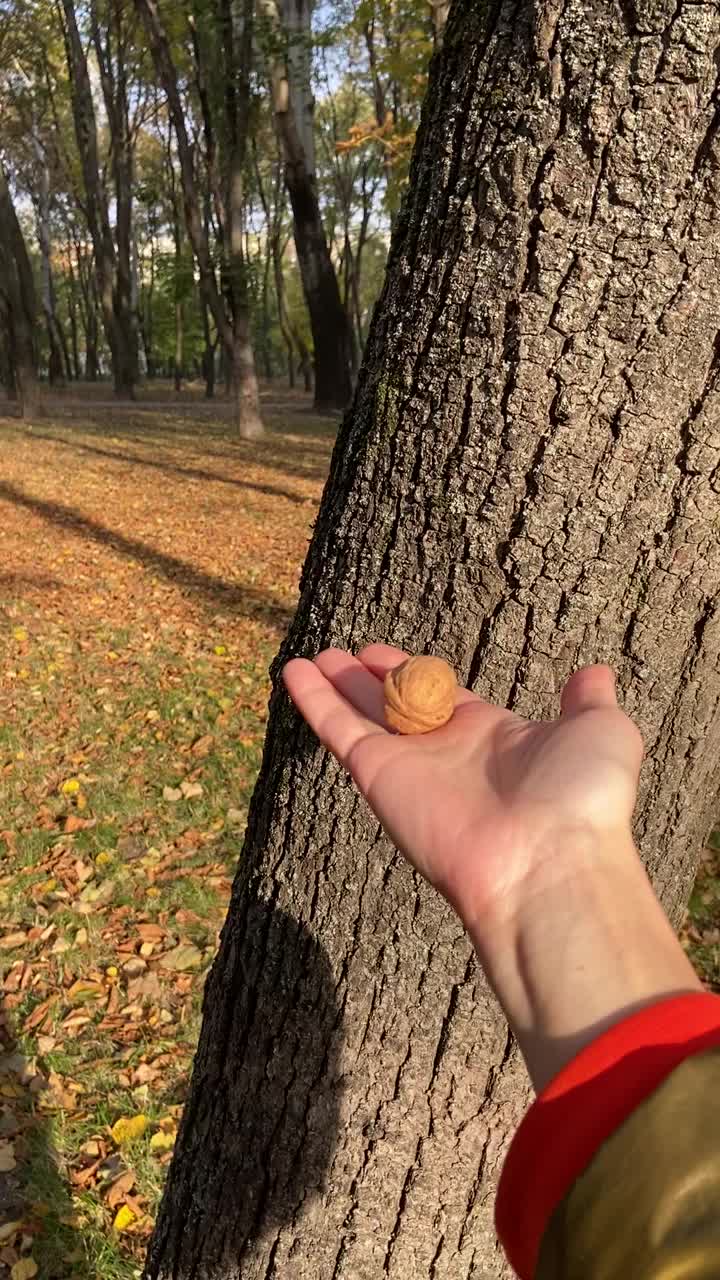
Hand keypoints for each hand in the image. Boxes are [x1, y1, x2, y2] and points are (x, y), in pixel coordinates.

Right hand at [284, 644, 698, 1088]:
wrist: (548, 861)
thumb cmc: (583, 800)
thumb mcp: (603, 732)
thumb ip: (589, 701)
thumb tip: (595, 673)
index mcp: (495, 736)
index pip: (444, 697)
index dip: (415, 673)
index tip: (386, 653)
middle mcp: (447, 752)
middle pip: (396, 705)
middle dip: (370, 680)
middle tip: (343, 654)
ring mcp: (410, 765)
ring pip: (362, 715)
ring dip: (335, 686)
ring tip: (311, 657)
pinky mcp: (378, 775)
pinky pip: (339, 730)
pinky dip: (313, 701)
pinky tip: (292, 670)